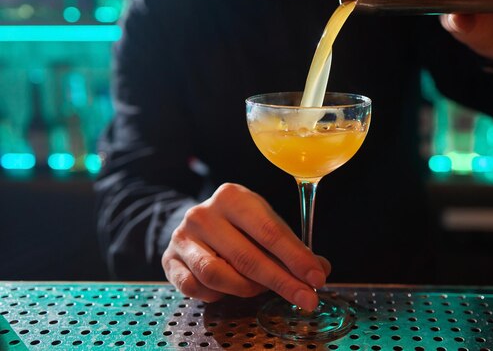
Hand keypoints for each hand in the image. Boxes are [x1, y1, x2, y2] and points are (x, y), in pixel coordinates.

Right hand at [161, 183, 329, 310]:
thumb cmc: (238, 226)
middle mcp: (204, 213)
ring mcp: (183, 237)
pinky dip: (216, 294)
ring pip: (218, 275)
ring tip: (261, 289)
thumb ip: (292, 247)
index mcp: (233, 197)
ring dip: (247, 289)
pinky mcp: (169, 260)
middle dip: (281, 282)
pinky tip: (228, 289)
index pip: (269, 231)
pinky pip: (195, 287)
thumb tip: (319, 270)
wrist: (194, 223)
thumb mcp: (266, 225)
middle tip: (305, 298)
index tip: (317, 278)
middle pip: (247, 257)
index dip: (296, 258)